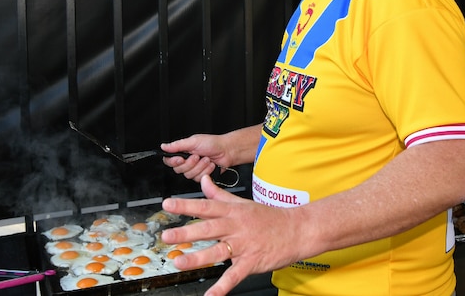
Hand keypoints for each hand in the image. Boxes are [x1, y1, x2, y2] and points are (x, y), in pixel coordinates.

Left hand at [160, 176, 306, 295]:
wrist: (298, 230)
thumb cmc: (269, 218)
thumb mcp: (243, 203)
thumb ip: (219, 194)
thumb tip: (204, 180)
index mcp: (233, 212)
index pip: (206, 206)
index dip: (186, 205)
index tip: (168, 204)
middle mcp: (236, 227)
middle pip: (208, 229)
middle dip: (186, 232)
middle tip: (167, 236)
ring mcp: (244, 245)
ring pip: (218, 252)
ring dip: (198, 258)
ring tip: (179, 262)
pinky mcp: (252, 262)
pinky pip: (234, 275)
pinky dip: (222, 287)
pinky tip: (211, 295)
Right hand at [161, 134, 228, 181]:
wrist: (227, 151)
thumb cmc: (213, 143)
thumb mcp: (194, 141)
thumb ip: (178, 145)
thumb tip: (164, 146)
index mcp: (183, 152)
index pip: (170, 161)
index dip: (174, 162)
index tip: (180, 159)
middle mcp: (187, 161)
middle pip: (179, 170)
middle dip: (190, 163)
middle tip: (198, 156)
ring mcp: (195, 169)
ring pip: (189, 175)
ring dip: (200, 167)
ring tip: (206, 159)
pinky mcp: (201, 176)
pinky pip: (198, 179)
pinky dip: (206, 171)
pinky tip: (210, 165)